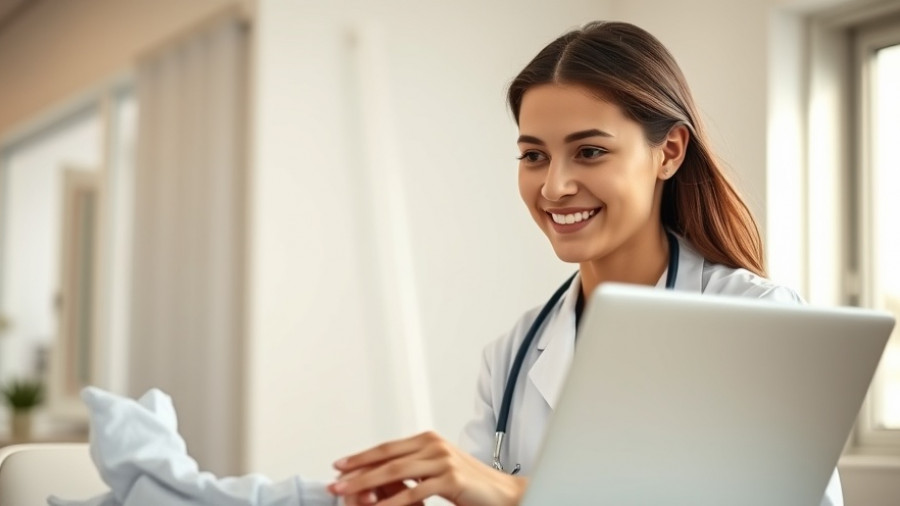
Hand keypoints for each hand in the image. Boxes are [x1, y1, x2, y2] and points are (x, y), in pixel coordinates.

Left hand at [328, 431, 527, 505]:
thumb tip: (383, 475)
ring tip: (348, 494)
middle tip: (335, 481)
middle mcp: (434, 445)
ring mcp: (442, 460)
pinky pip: (414, 492)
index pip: (387, 448)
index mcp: (428, 440)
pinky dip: (392, 502)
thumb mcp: (438, 471)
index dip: (361, 457)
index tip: (340, 466)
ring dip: (367, 485)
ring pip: (395, 472)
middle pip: (386, 458)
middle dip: (357, 471)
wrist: (504, 494)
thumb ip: (414, 468)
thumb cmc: (471, 486)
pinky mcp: (450, 479)